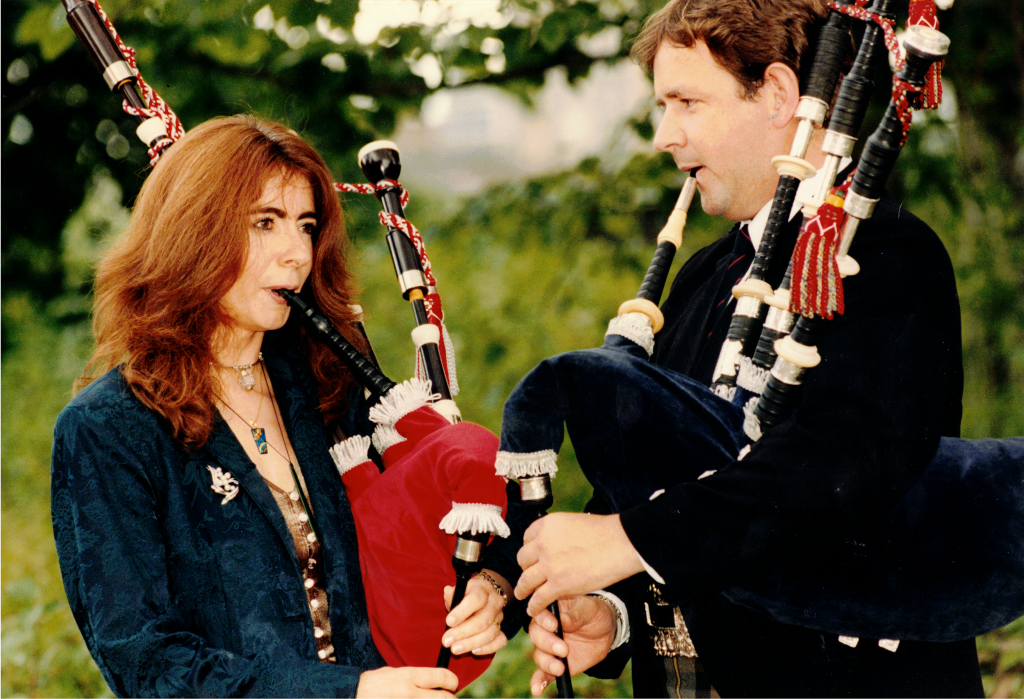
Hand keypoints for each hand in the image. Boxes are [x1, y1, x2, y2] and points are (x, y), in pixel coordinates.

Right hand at [356, 666, 457, 697]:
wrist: (353, 696)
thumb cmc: (371, 685)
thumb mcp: (392, 673)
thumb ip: (413, 677)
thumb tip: (432, 681)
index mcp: (408, 677)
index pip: (441, 677)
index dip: (452, 681)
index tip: (452, 684)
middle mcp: (410, 694)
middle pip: (445, 698)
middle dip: (450, 698)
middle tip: (448, 697)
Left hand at [440, 569, 508, 655]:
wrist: (483, 596)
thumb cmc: (466, 595)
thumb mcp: (459, 590)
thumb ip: (452, 594)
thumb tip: (448, 594)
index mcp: (483, 589)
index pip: (476, 599)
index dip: (462, 611)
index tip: (448, 622)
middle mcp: (495, 602)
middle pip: (483, 619)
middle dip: (463, 632)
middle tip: (447, 641)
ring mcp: (500, 617)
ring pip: (491, 632)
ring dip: (471, 643)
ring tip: (455, 649)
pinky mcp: (502, 629)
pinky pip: (500, 641)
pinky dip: (488, 648)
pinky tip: (474, 651)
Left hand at [515, 513, 643, 615]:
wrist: (621, 543)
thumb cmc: (606, 532)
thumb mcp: (574, 523)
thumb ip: (559, 534)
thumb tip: (555, 545)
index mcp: (548, 525)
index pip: (527, 538)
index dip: (529, 550)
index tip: (532, 558)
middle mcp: (543, 543)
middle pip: (523, 559)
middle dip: (525, 568)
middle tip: (530, 575)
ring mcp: (549, 565)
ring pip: (526, 580)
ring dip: (522, 589)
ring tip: (522, 594)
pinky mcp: (558, 584)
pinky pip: (538, 598)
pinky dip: (534, 606)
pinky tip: (533, 609)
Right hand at [528, 595, 616, 695]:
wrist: (604, 630)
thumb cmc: (593, 612)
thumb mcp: (589, 608)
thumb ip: (575, 614)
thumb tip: (563, 620)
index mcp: (550, 609)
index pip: (539, 612)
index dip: (544, 619)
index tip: (553, 625)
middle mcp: (544, 628)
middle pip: (536, 635)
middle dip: (547, 643)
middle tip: (563, 649)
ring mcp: (548, 647)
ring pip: (539, 655)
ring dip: (546, 663)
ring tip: (559, 668)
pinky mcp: (554, 663)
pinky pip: (543, 673)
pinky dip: (539, 681)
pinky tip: (537, 689)